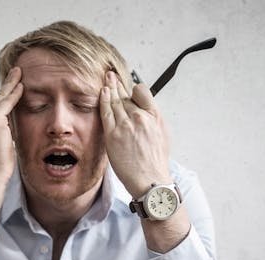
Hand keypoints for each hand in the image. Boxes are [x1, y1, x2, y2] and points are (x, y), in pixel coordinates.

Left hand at [99, 71, 171, 197]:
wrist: (150, 180)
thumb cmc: (156, 161)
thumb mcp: (162, 134)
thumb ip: (152, 119)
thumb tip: (146, 110)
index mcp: (153, 116)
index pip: (142, 92)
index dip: (134, 90)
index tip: (129, 88)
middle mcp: (140, 117)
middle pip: (125, 95)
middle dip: (118, 84)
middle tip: (111, 75)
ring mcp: (125, 125)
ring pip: (115, 101)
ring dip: (109, 88)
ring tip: (106, 79)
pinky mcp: (113, 134)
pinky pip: (106, 112)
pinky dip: (103, 100)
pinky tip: (102, 92)